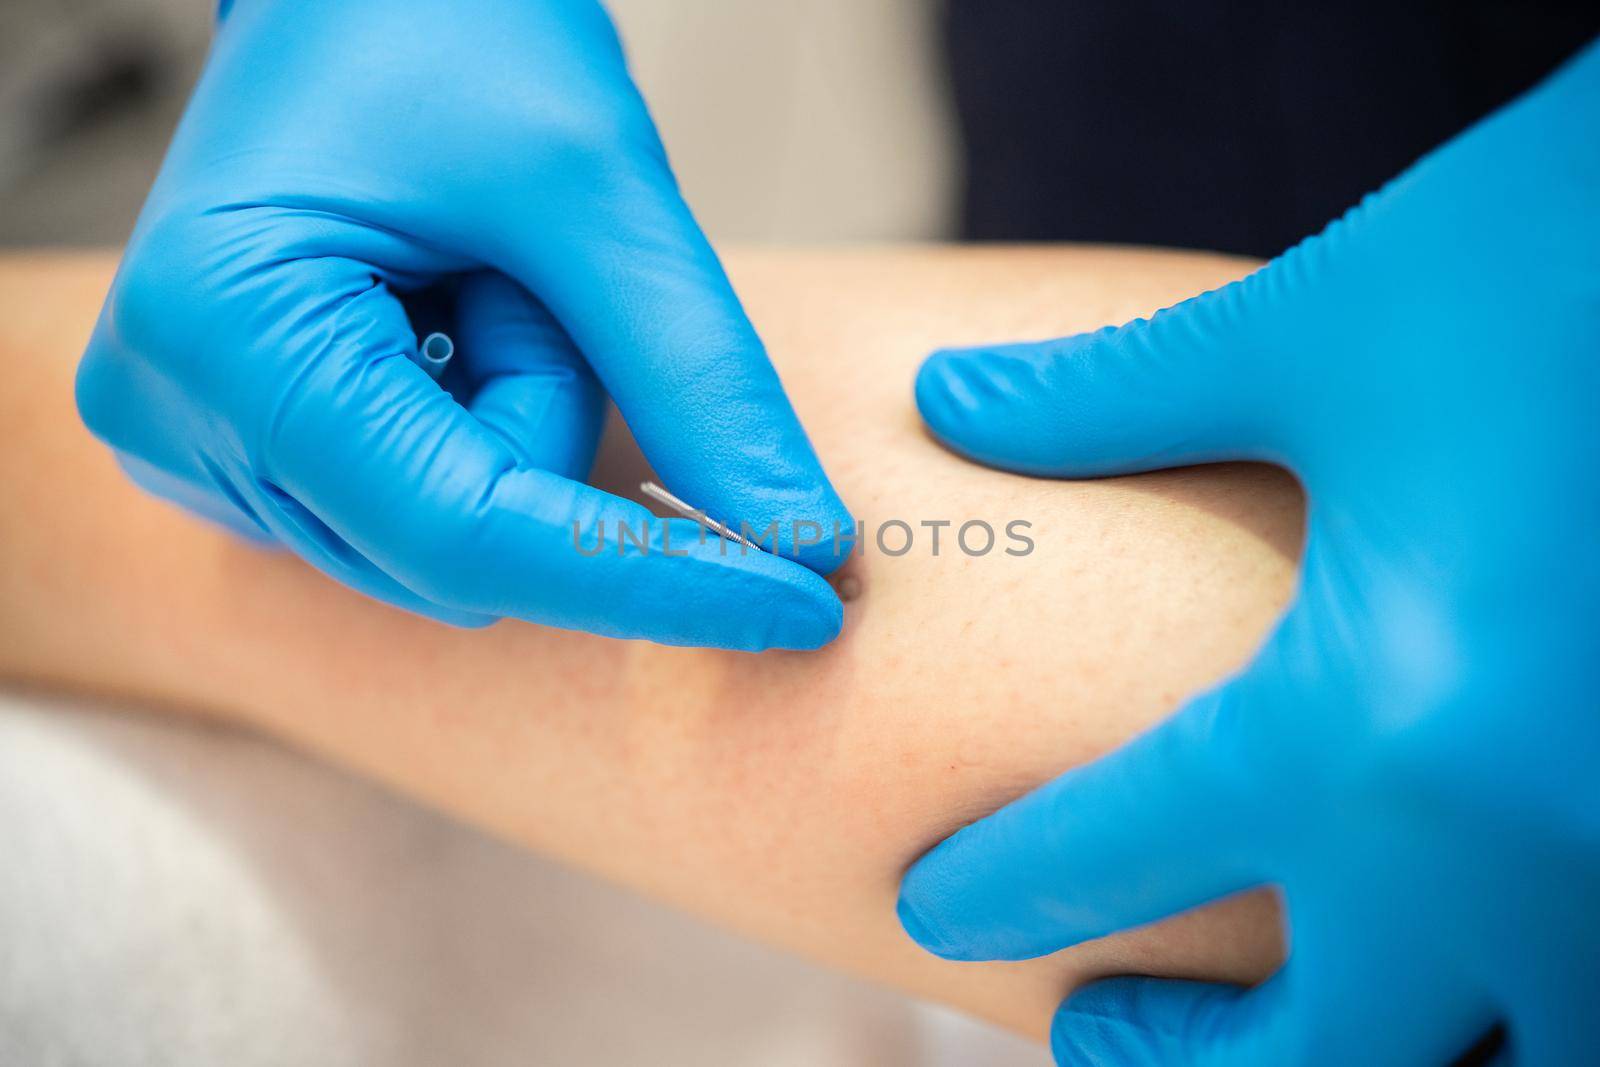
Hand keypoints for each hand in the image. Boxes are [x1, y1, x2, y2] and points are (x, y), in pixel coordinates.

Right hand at [76, 0, 849, 649]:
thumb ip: (696, 378)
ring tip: (476, 276)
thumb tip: (803, 545)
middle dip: (558, 427)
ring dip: (522, 421)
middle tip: (533, 279)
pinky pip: (419, 509)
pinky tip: (450, 319)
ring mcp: (197, 440)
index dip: (651, 582)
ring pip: (454, 540)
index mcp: (227, 335)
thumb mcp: (594, 188)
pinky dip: (483, 430)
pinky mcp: (240, 448)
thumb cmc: (453, 31)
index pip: (469, 537)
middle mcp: (178, 415)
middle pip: (463, 547)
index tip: (804, 609)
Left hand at [898, 39, 1599, 1065]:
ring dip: (1348, 1065)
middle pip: (1313, 1060)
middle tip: (1089, 1025)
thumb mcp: (1310, 332)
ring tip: (1264, 1017)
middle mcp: (1507, 852)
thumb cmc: (1543, 267)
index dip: (997, 888)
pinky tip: (1425, 947)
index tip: (930, 902)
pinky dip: (1486, 1013)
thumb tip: (946, 396)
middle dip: (1176, 1064)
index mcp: (1369, 722)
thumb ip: (1106, 396)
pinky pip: (1577, 1001)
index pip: (1114, 852)